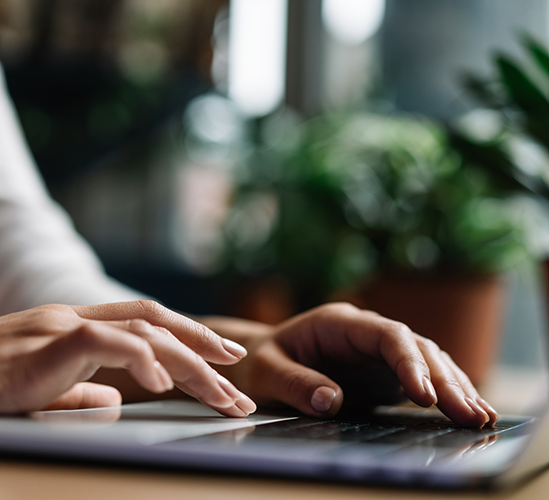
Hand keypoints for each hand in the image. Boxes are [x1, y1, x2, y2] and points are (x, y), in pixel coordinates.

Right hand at [0, 301, 255, 415]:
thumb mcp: (41, 387)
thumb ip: (81, 389)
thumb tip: (116, 400)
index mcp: (80, 327)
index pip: (148, 322)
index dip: (190, 336)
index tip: (224, 357)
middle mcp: (78, 318)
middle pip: (157, 324)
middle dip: (203, 346)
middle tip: (240, 370)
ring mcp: (62, 326)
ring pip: (143, 332)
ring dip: (189, 362)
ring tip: (222, 391)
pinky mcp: (45, 344)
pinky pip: (104, 344)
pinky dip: (140, 359)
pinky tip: (164, 384)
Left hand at [205, 303, 497, 427]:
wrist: (262, 359)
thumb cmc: (261, 362)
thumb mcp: (266, 372)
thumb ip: (295, 383)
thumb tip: (330, 401)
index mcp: (339, 323)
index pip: (386, 335)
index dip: (409, 361)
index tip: (424, 394)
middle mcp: (365, 332)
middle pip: (415, 347)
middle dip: (444, 379)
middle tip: (469, 413)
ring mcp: (377, 351)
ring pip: (425, 360)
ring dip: (453, 385)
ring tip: (480, 416)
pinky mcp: (382, 371)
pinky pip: (420, 378)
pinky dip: (444, 392)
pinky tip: (467, 410)